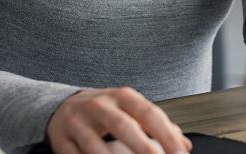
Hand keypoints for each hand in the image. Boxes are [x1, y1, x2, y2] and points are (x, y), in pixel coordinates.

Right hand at [46, 88, 190, 153]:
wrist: (65, 106)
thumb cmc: (106, 111)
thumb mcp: (131, 110)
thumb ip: (157, 126)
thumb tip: (184, 145)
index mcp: (123, 97)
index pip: (149, 113)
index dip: (166, 134)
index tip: (180, 153)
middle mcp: (100, 106)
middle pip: (123, 126)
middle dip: (143, 147)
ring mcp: (78, 122)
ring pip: (95, 146)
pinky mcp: (61, 140)